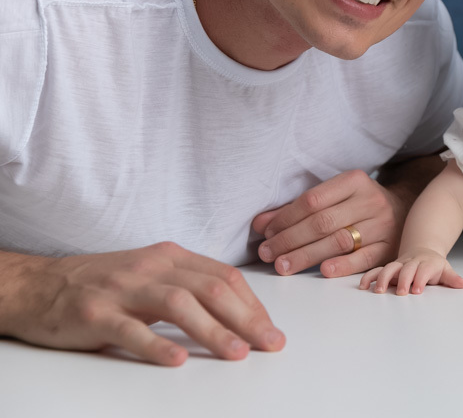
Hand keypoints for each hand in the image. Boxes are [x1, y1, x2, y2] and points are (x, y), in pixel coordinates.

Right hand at [2, 243, 283, 365]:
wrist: (37, 285)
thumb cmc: (102, 283)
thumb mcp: (151, 274)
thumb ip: (188, 285)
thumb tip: (237, 311)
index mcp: (170, 256)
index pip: (223, 277)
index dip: (253, 304)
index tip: (270, 329)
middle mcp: (151, 267)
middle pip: (210, 289)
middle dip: (246, 318)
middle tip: (269, 344)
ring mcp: (122, 289)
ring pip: (178, 305)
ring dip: (213, 330)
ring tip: (236, 353)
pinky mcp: (95, 313)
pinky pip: (130, 329)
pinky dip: (156, 344)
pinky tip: (176, 360)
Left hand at [252, 169, 403, 277]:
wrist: (404, 210)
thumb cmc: (358, 204)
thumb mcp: (334, 197)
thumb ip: (297, 209)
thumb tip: (260, 224)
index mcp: (355, 181)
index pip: (313, 200)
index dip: (286, 218)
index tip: (266, 233)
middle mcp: (371, 201)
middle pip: (323, 222)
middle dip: (290, 240)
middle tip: (267, 254)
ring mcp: (382, 225)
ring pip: (339, 241)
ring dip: (306, 256)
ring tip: (283, 266)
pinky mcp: (389, 247)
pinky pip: (364, 258)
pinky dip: (343, 265)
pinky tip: (323, 272)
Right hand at [358, 249, 462, 294]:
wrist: (422, 251)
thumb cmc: (433, 265)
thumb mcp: (445, 270)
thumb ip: (452, 278)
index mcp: (427, 263)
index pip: (424, 270)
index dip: (420, 279)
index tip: (417, 290)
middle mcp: (411, 263)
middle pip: (406, 269)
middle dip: (403, 280)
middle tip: (400, 292)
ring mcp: (399, 265)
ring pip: (389, 268)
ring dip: (382, 279)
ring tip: (378, 291)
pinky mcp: (388, 268)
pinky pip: (377, 270)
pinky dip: (369, 277)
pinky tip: (363, 286)